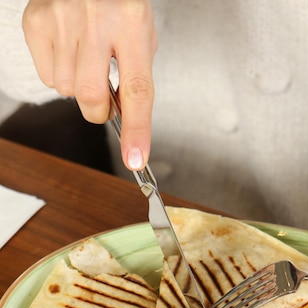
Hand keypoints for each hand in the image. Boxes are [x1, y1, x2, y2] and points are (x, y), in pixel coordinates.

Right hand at [22, 0, 156, 169]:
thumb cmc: (117, 4)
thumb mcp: (139, 34)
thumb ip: (135, 77)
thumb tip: (126, 122)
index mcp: (132, 21)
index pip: (137, 90)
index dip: (137, 130)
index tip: (135, 159)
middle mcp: (97, 18)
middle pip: (91, 97)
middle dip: (98, 112)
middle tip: (103, 101)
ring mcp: (62, 18)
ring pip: (67, 90)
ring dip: (78, 87)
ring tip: (85, 58)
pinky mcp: (36, 22)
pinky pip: (47, 77)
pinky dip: (59, 74)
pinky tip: (68, 49)